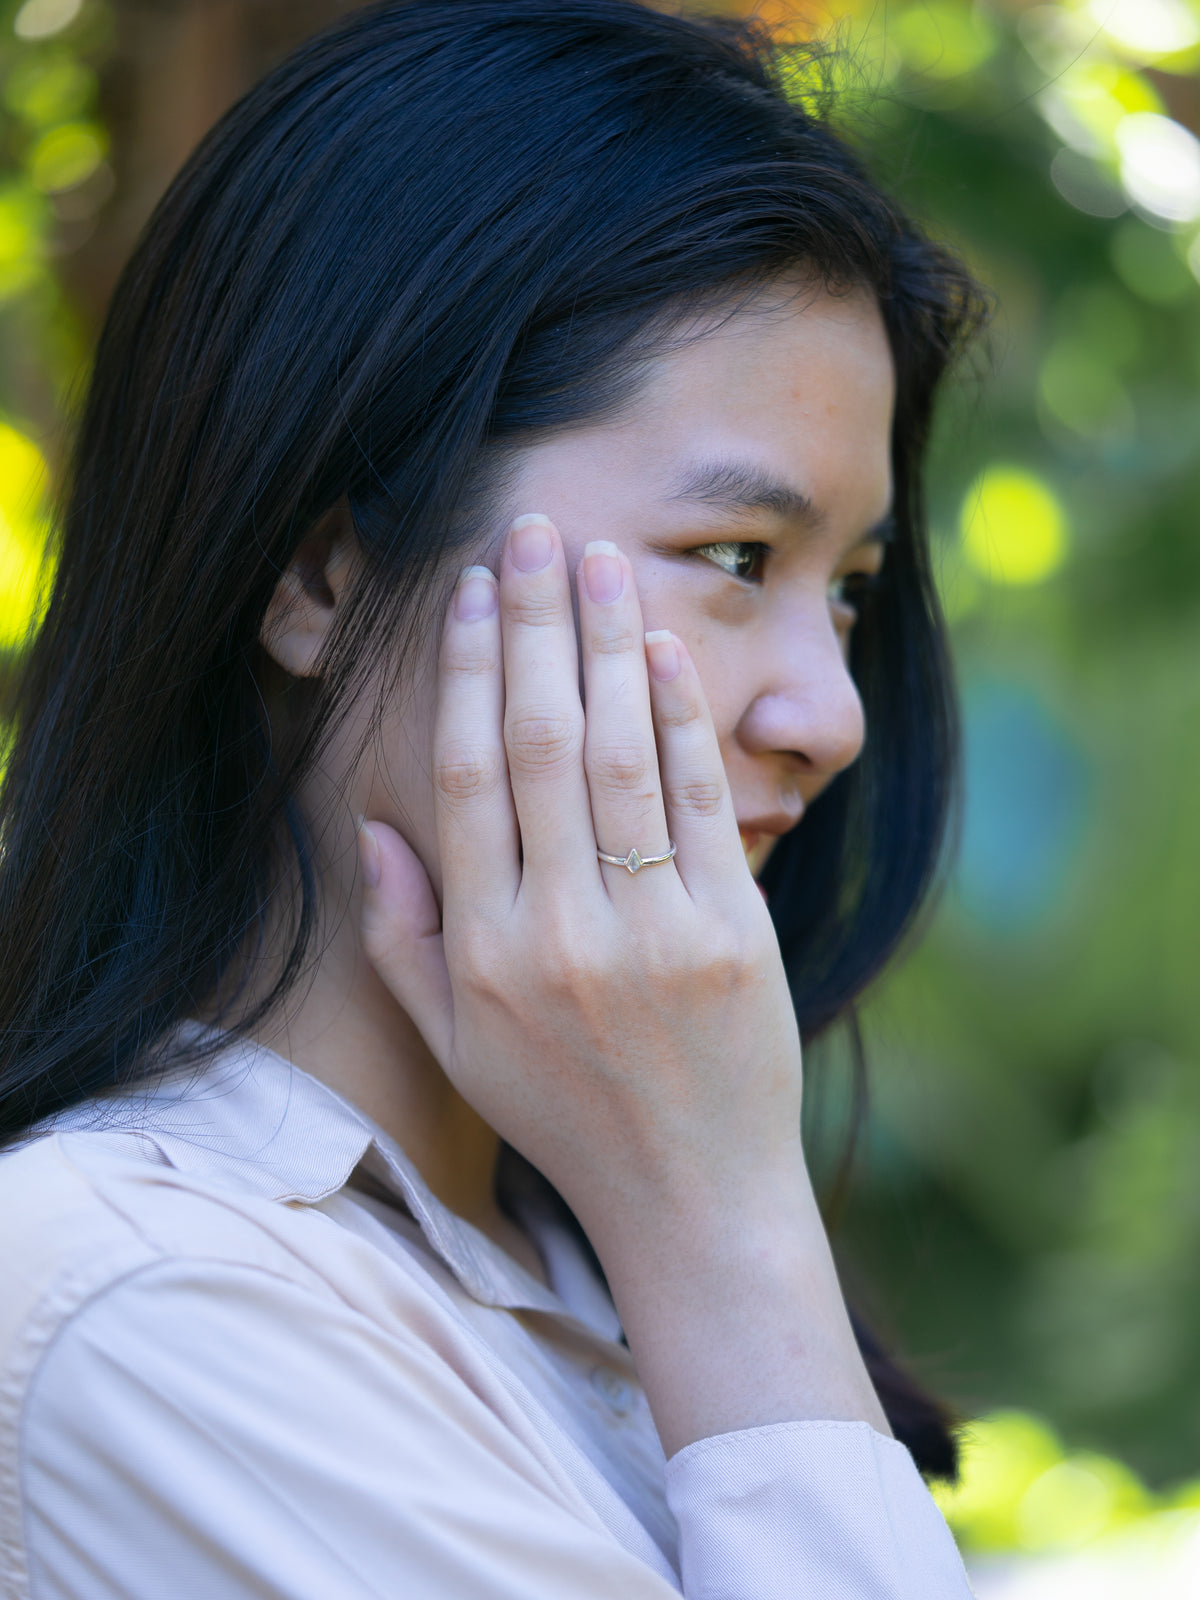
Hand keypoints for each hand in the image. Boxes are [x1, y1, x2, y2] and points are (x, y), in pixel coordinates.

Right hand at [357, 513, 888, 1449]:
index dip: (460, 673)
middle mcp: (559, 929)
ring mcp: (652, 929)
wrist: (691, 1193)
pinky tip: (665, 650)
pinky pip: (703, 804)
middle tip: (531, 531)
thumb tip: (376, 823)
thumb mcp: (454, 1042)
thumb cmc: (564, 1112)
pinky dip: (684, 720)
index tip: (466, 593)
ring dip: (608, 645)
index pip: (464, 777)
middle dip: (532, 625)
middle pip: (538, 743)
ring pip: (620, 756)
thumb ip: (405, 934)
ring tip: (599, 558)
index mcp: (485, 950)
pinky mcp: (733, 932)